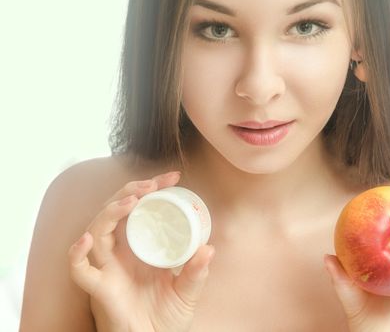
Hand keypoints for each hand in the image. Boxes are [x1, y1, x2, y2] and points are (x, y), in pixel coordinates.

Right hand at [68, 171, 214, 331]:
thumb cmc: (167, 315)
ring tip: (132, 200)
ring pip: (97, 230)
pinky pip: (79, 269)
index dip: (152, 190)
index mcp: (141, 247)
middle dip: (131, 191)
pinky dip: (77, 254)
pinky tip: (86, 239)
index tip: (172, 177)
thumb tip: (209, 249)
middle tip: (153, 184)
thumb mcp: (188, 290)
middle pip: (115, 211)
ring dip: (110, 211)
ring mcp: (108, 268)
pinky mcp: (98, 287)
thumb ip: (196, 272)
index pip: (140, 208)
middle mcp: (121, 252)